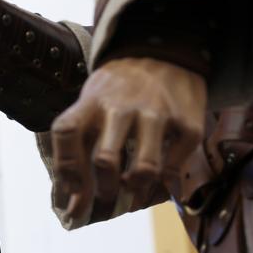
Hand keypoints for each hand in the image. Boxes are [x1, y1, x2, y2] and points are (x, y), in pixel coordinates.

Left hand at [50, 57, 205, 222]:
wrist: (163, 51)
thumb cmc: (118, 89)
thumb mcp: (91, 101)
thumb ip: (80, 142)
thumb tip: (70, 201)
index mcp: (90, 102)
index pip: (66, 134)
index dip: (65, 171)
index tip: (70, 198)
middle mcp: (120, 107)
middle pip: (105, 160)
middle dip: (103, 190)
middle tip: (105, 197)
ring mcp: (156, 115)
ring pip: (144, 168)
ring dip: (136, 190)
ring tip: (133, 192)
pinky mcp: (187, 123)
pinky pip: (175, 167)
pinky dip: (165, 184)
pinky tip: (159, 185)